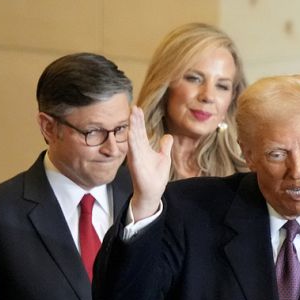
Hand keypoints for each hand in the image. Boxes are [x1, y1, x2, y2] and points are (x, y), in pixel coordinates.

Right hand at [127, 105, 172, 219]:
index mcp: (143, 148)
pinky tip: (131, 131)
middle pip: (136, 131)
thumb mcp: (163, 158)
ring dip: (133, 126)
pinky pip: (133, 150)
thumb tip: (168, 136)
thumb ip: (165, 147)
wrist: (153, 192)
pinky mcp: (136, 163)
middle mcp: (138, 150)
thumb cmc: (156, 176)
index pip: (140, 131)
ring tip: (132, 114)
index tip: (138, 108)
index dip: (139, 120)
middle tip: (134, 106)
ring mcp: (136, 156)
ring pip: (133, 138)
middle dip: (135, 119)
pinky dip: (132, 141)